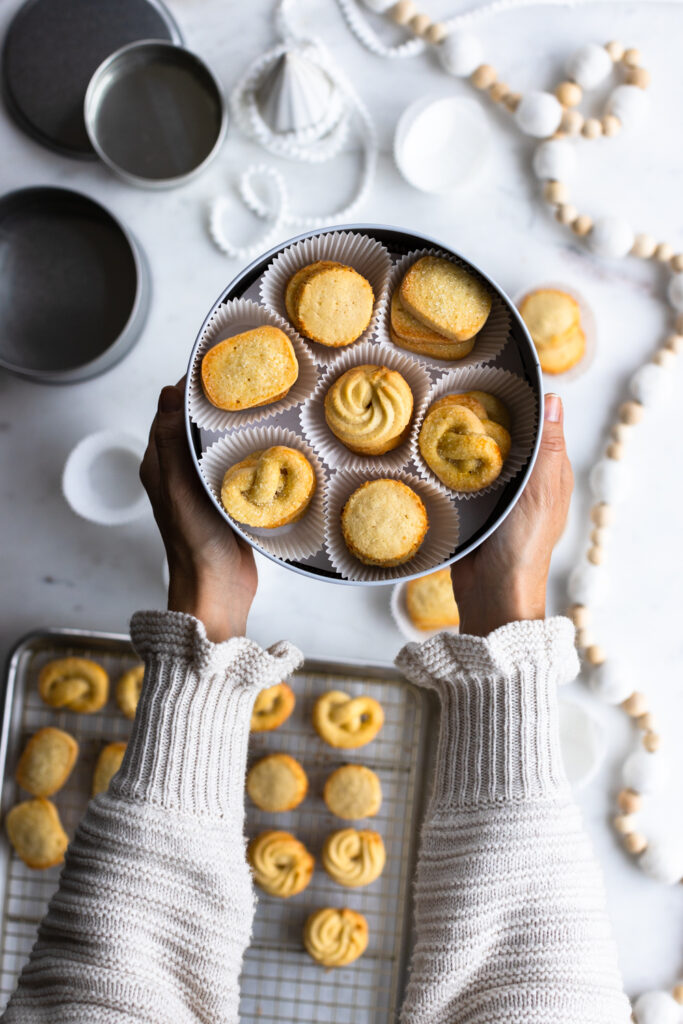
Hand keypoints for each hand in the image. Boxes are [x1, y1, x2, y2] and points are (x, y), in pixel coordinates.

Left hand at [140, 381, 257, 641]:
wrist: (217, 590)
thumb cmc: (194, 544)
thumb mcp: (178, 488)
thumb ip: (172, 442)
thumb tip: (169, 392)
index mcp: (160, 464)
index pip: (173, 412)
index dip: (192, 388)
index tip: (219, 369)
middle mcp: (180, 472)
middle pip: (198, 425)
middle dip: (219, 404)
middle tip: (249, 385)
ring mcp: (205, 485)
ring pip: (219, 443)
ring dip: (237, 428)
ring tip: (263, 408)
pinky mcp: (228, 498)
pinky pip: (237, 465)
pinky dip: (250, 452)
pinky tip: (270, 444)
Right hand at [451, 393, 572, 635]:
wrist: (492, 594)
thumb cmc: (523, 545)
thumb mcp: (540, 491)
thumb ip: (546, 448)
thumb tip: (554, 398)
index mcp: (551, 473)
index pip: (539, 425)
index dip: (521, 402)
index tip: (494, 376)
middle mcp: (526, 481)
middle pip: (507, 438)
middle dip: (487, 418)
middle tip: (457, 390)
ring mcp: (498, 495)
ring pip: (482, 456)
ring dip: (465, 441)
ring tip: (439, 414)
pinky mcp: (472, 508)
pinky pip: (462, 478)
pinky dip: (451, 466)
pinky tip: (433, 451)